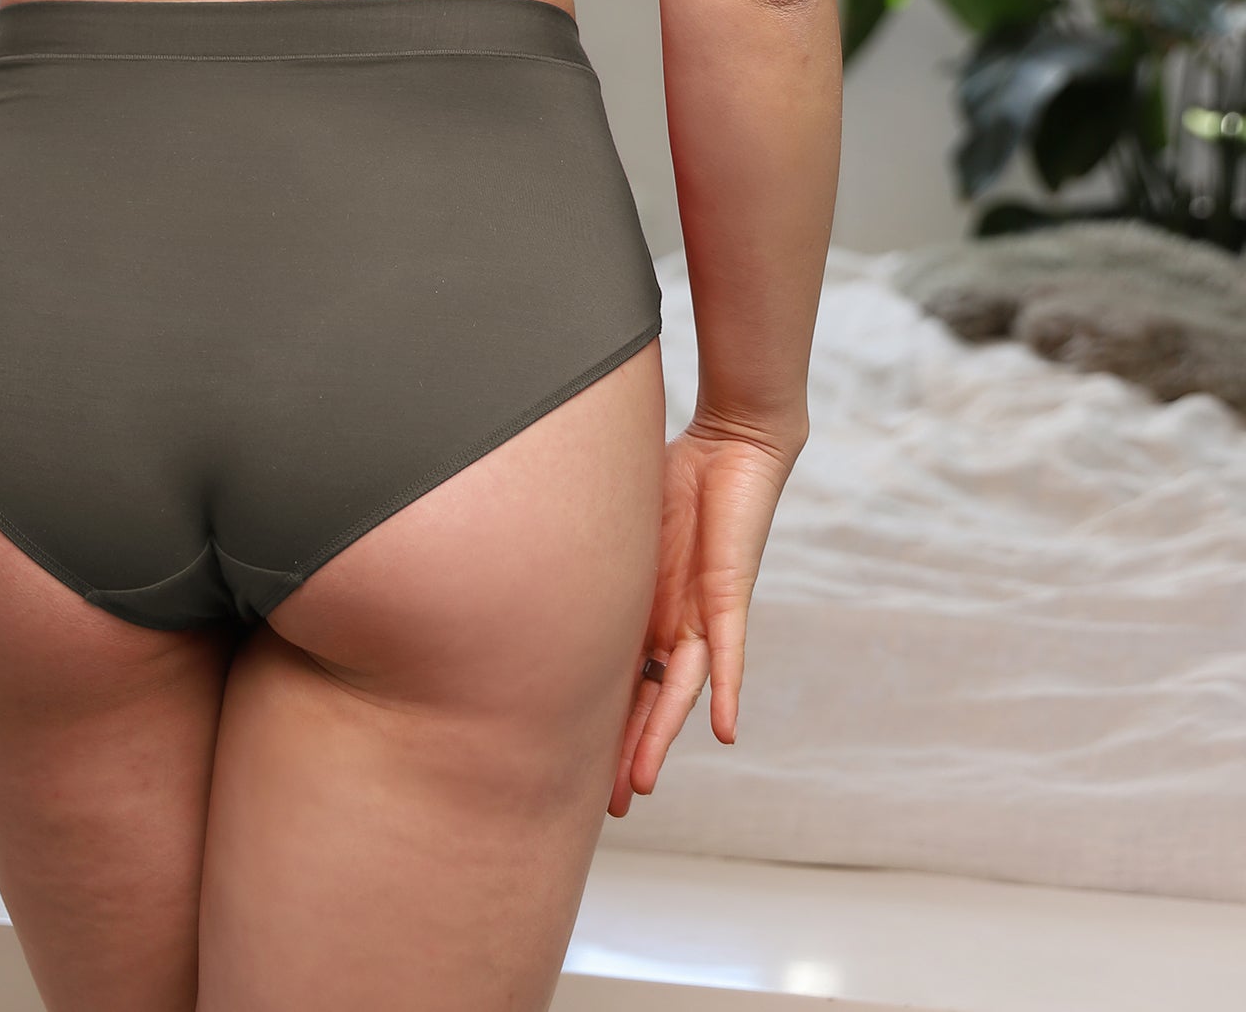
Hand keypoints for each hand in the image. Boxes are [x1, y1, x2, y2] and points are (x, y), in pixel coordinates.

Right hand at [608, 417, 801, 814]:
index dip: (598, 722)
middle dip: (626, 751)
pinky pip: (727, 652)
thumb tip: (512, 526)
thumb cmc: (672, 467)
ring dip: (661, 737)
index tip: (570, 766)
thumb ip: (580, 538)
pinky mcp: (727, 593)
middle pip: (646, 699)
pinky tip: (724, 731)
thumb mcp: (610, 513)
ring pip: (680, 690)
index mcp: (640, 608)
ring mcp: (700, 611)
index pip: (617, 678)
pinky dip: (726, 690)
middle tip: (606, 804)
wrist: (733, 441)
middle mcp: (670, 619)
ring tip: (640, 782)